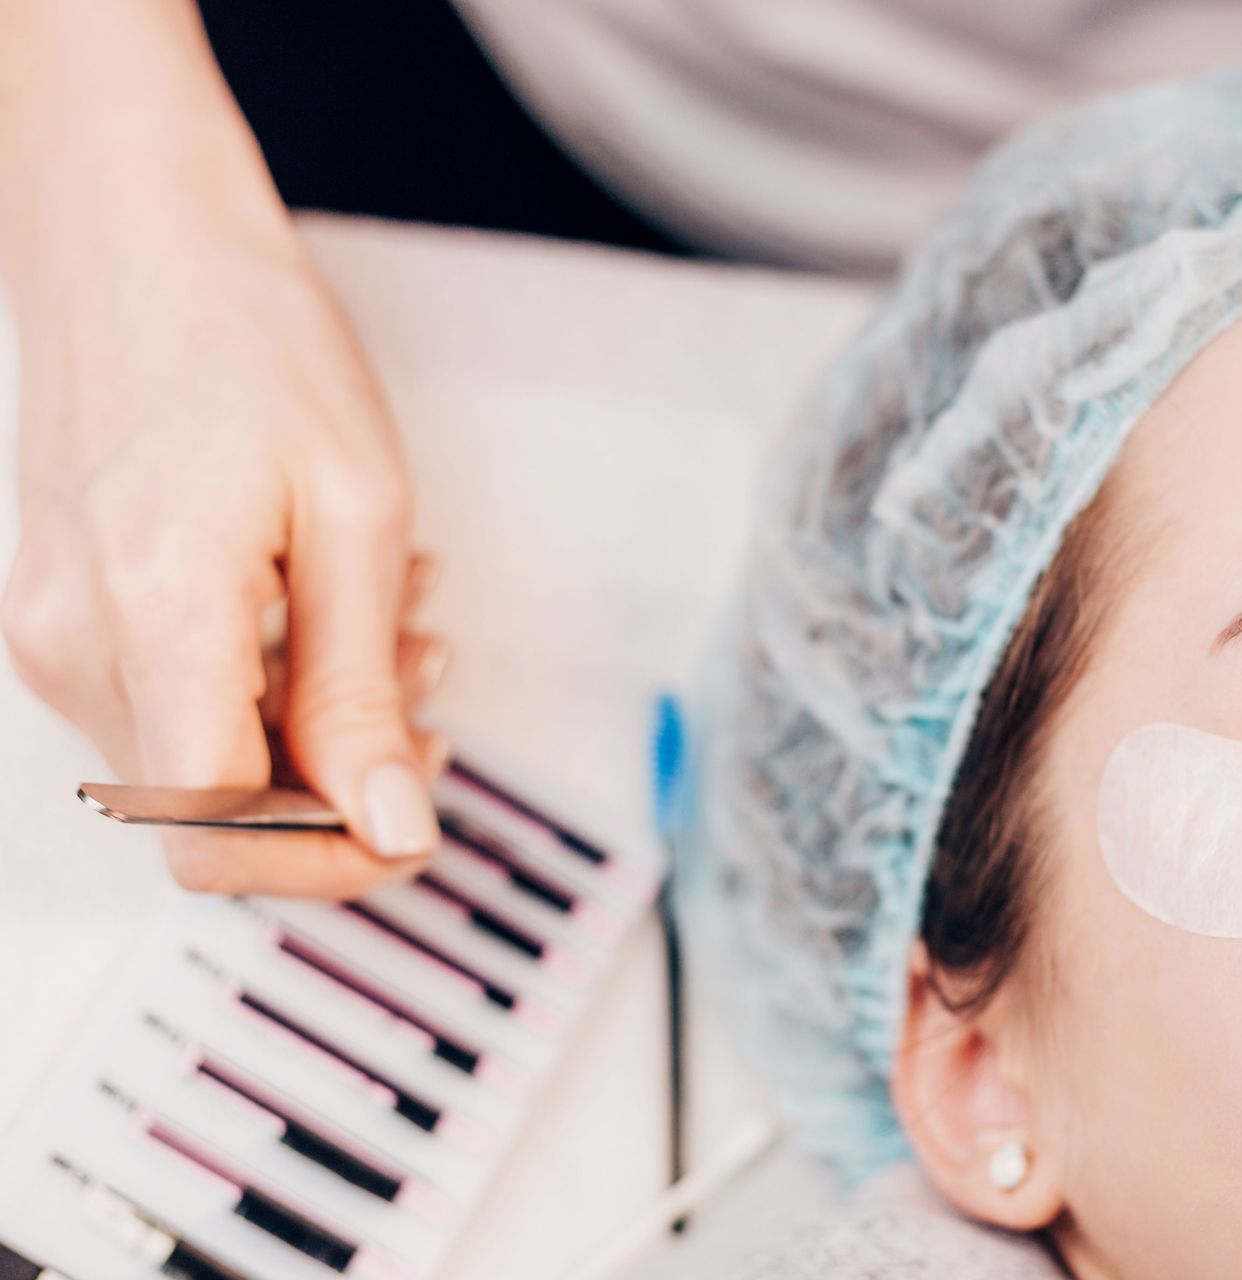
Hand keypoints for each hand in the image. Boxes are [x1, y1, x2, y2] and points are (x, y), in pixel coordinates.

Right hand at [3, 222, 442, 896]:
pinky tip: (328, 605)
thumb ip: (360, 688)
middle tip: (429, 693)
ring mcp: (53, 631)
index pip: (217, 832)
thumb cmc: (249, 341)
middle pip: (213, 810)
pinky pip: (172, 697)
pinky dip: (265, 679)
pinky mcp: (62, 612)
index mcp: (151, 617)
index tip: (414, 817)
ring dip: (316, 718)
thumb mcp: (355, 514)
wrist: (136, 239)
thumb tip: (388, 823)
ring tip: (397, 617)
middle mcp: (73, 643)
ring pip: (200, 756)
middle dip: (342, 777)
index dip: (327, 856)